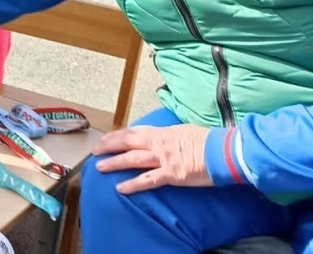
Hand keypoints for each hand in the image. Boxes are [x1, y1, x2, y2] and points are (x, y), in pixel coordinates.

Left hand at [92, 123, 211, 193]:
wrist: (225, 150)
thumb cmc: (209, 141)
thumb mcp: (184, 131)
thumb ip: (170, 134)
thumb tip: (163, 136)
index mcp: (163, 133)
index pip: (134, 132)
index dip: (118, 135)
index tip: (106, 138)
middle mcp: (160, 144)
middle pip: (128, 142)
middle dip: (109, 145)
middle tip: (95, 150)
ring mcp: (164, 159)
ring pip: (133, 159)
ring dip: (115, 162)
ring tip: (100, 167)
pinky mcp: (172, 174)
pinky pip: (148, 180)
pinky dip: (133, 184)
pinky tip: (120, 188)